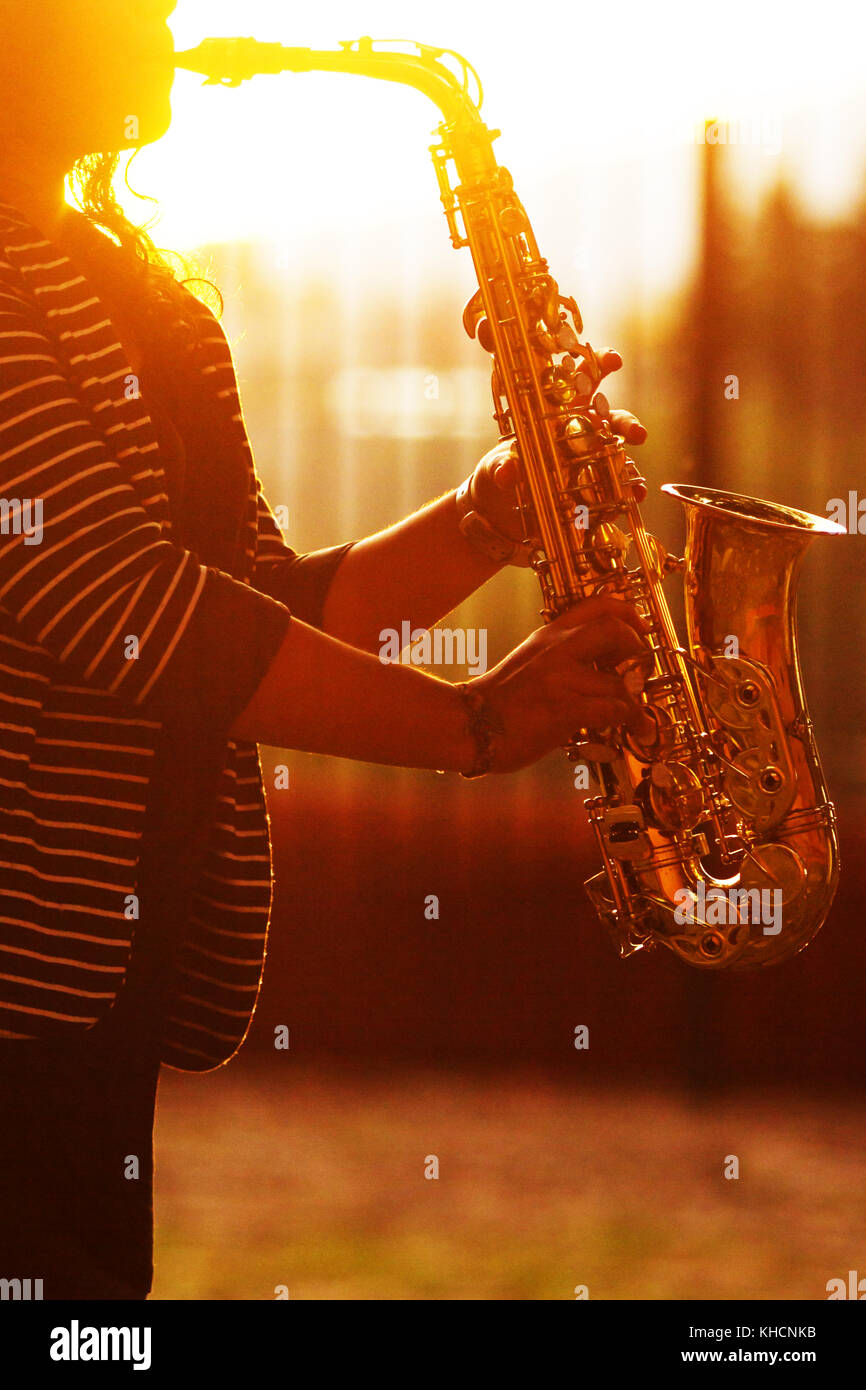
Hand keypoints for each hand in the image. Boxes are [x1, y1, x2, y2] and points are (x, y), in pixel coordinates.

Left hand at [469, 349, 647, 545]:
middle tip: (637, 433)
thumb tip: (506, 473)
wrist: (503, 508)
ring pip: (620, 449)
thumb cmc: (502, 473)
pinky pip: (618, 484)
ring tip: (634, 471)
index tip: (614, 361)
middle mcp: (581, 431)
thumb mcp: (496, 468)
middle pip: (611, 417)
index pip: (582, 381)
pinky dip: (629, 489)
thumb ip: (502, 468)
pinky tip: (635, 495)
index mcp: (557, 412)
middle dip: (627, 422)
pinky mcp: (596, 486)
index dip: (598, 365)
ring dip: (631, 461)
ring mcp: (592, 458)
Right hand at [470, 595, 654, 773]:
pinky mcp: (564, 710)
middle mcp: (556, 649)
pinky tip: (635, 729)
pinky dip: (631, 720)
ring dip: (634, 699)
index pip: (596, 605)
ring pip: (619, 681)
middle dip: (637, 648)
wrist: (469, 724)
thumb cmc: (501, 700)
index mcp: (549, 635)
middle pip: (614, 630)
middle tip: (640, 666)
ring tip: (637, 711)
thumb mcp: (530, 660)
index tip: (640, 628)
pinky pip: (612, 711)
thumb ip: (563, 656)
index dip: (628, 612)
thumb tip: (602, 667)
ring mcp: (560, 679)